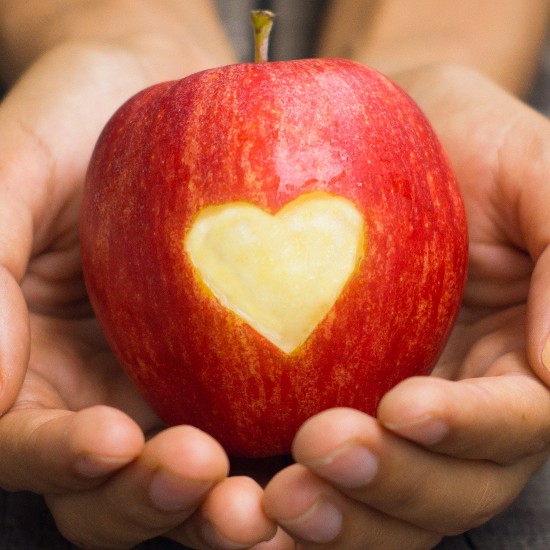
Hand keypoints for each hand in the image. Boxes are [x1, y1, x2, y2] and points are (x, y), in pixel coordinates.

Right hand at [0, 42, 282, 548]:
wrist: (150, 88)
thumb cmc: (70, 126)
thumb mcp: (8, 176)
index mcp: (32, 367)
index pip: (27, 444)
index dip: (58, 460)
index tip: (108, 441)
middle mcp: (99, 393)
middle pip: (111, 490)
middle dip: (150, 500)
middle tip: (203, 476)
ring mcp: (172, 387)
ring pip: (189, 481)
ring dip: (220, 507)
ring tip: (259, 506)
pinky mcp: (235, 374)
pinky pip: (258, 427)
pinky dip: (281, 457)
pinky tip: (317, 450)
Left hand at [262, 64, 549, 548]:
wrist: (357, 137)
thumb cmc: (451, 140)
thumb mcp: (529, 169)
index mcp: (518, 363)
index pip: (516, 422)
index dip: (470, 429)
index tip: (403, 405)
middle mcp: (456, 408)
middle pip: (445, 489)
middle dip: (387, 487)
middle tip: (317, 454)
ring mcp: (385, 420)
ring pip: (376, 511)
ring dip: (329, 522)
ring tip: (271, 501)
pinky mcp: (317, 414)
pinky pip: (306, 480)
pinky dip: (274, 508)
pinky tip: (232, 503)